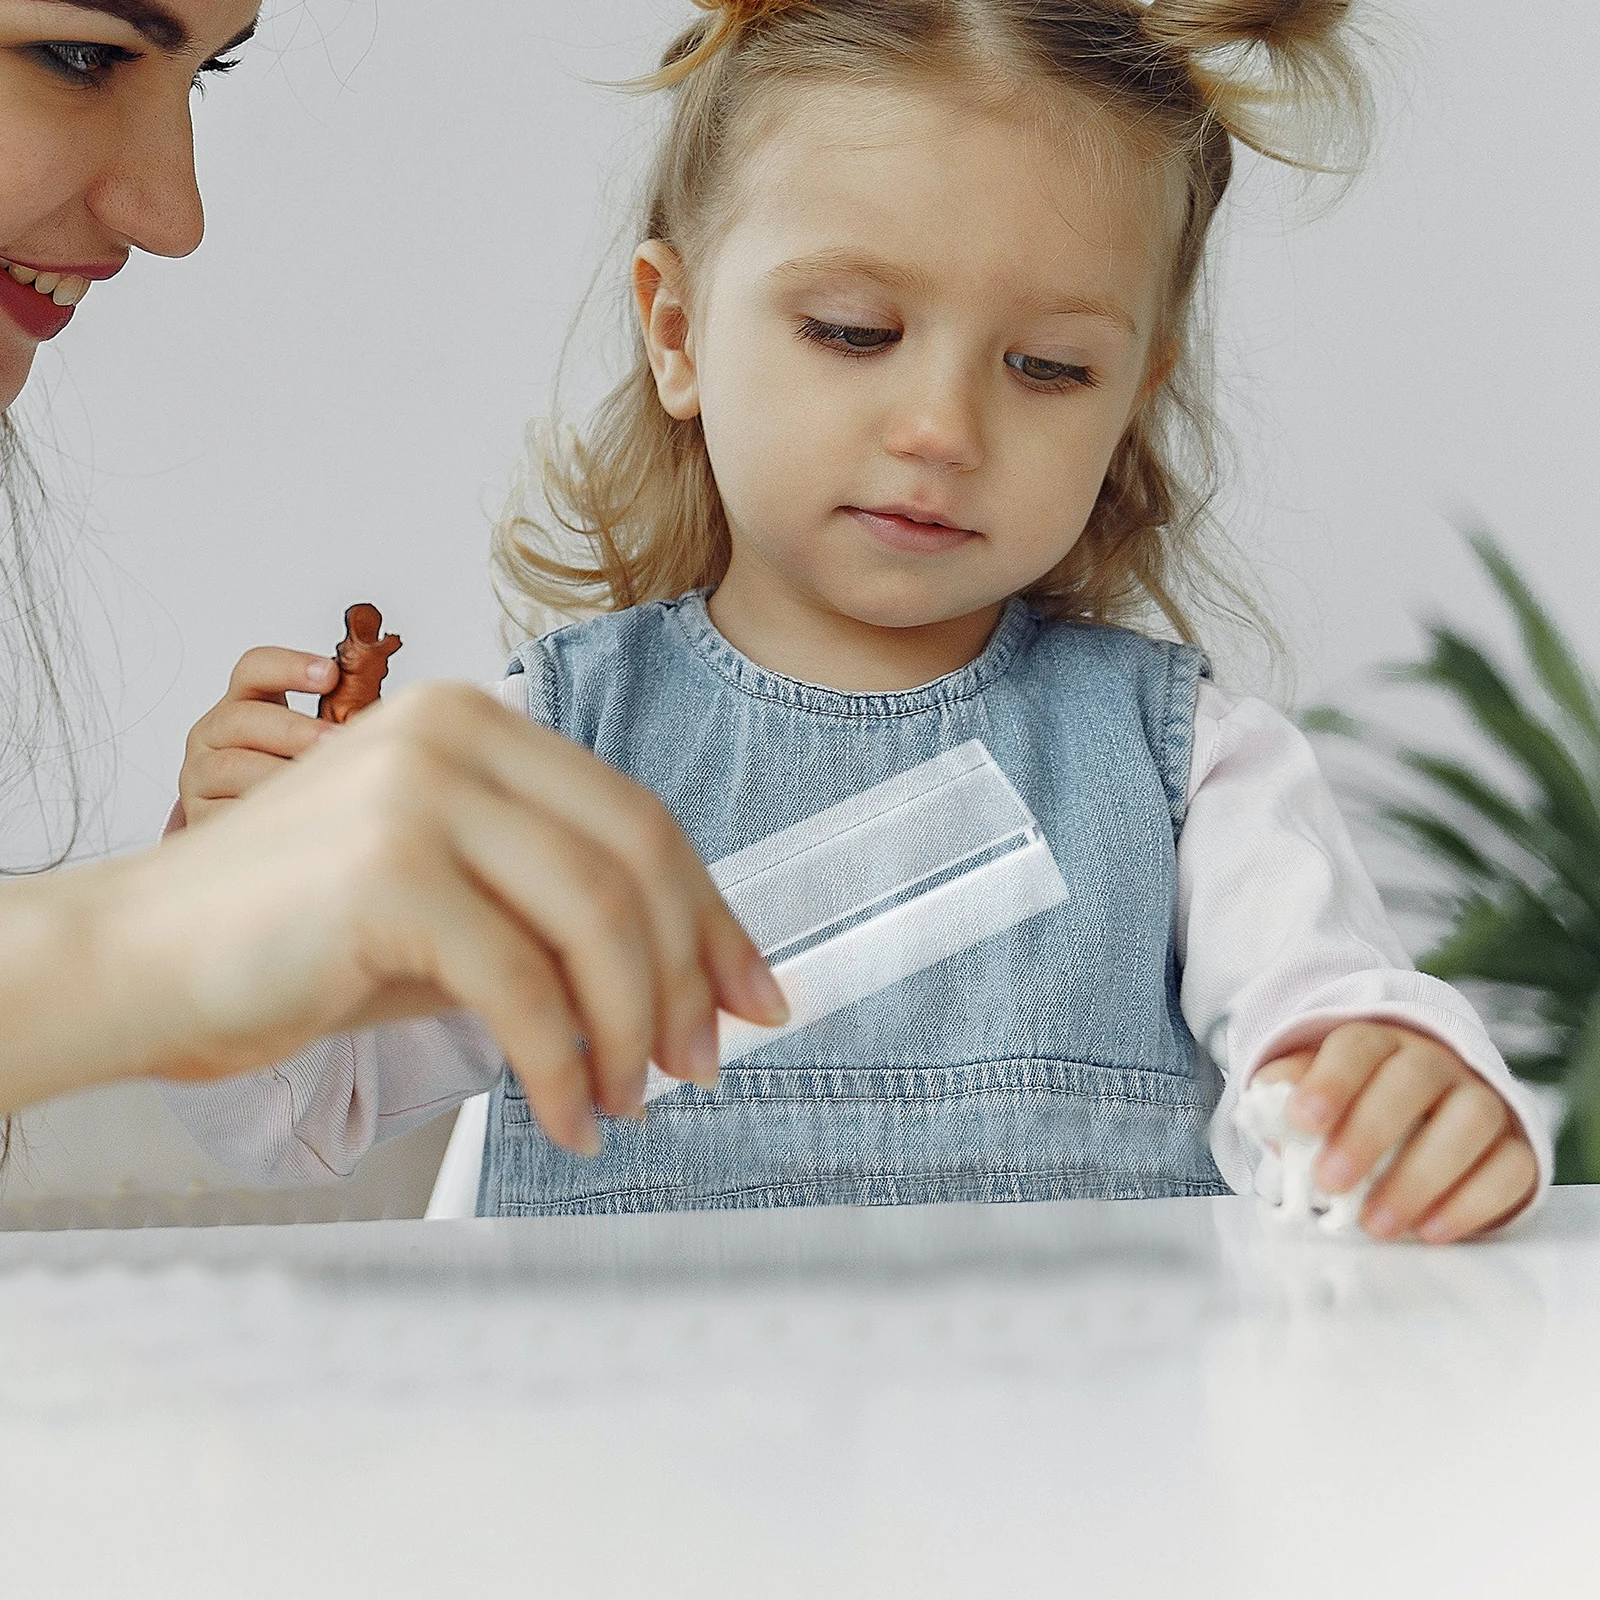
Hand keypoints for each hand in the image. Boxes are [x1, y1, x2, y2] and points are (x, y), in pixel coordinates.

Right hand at [109, 684, 788, 1151]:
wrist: (136, 962)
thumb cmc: (298, 942)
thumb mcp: (453, 909)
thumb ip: (558, 922)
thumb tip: (695, 989)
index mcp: (478, 724)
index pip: (637, 818)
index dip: (710, 915)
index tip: (754, 995)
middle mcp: (455, 733)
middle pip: (636, 857)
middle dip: (689, 975)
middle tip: (701, 1065)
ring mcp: (420, 790)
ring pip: (595, 918)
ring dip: (633, 1028)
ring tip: (630, 1101)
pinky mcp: (388, 868)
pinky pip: (524, 985)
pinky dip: (562, 1066)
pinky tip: (567, 1118)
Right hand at [178, 647, 339, 826]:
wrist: (249, 824)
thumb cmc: (287, 771)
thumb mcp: (307, 740)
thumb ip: (335, 721)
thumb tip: (385, 716)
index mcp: (242, 703)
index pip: (254, 669)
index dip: (290, 667)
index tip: (330, 674)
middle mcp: (213, 734)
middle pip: (242, 718)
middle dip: (294, 729)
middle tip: (334, 741)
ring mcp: (200, 775)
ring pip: (231, 767)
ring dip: (278, 772)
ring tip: (319, 782)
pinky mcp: (200, 814)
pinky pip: (227, 812)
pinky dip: (260, 812)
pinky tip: (294, 816)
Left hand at [1256, 1022, 1537, 1242]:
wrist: (1424, 1118)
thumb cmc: (1354, 1109)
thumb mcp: (1316, 1097)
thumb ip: (1289, 1095)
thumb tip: (1266, 1103)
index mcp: (1379, 1043)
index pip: (1357, 1046)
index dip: (1330, 1080)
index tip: (1302, 1120)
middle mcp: (1436, 1063)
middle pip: (1411, 1080)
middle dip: (1369, 1132)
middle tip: (1330, 1182)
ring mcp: (1481, 1100)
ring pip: (1469, 1121)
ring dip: (1421, 1175)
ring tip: (1376, 1223)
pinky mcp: (1515, 1146)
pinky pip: (1511, 1166)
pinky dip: (1474, 1201)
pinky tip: (1432, 1230)